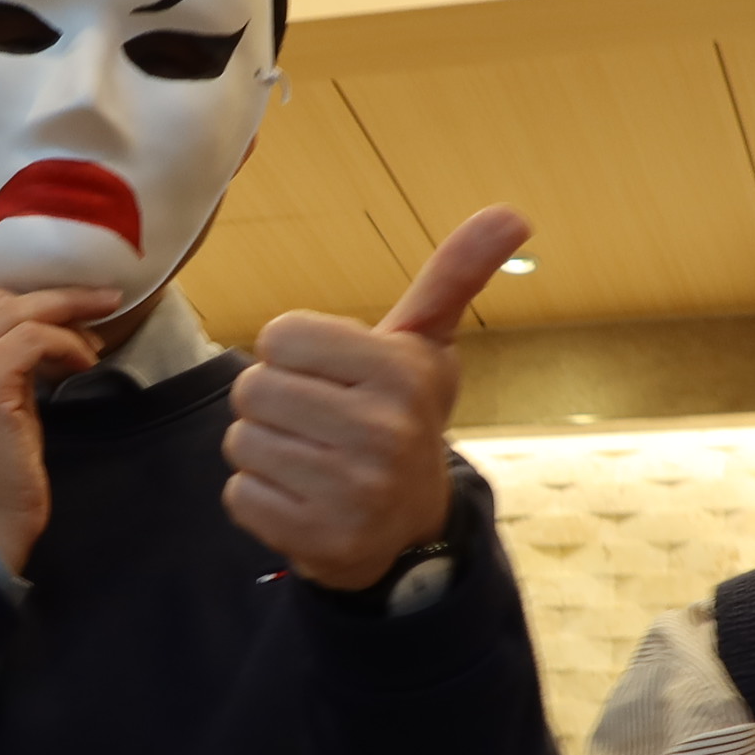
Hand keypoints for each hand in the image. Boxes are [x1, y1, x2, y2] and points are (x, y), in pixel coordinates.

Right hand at [0, 287, 117, 576]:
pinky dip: (66, 344)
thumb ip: (1, 365)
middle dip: (57, 299)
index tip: (76, 312)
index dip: (33, 304)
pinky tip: (84, 364)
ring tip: (94, 344)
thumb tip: (51, 328)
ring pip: (16, 313)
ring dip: (66, 319)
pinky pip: (32, 339)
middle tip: (102, 304)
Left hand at [224, 206, 526, 588]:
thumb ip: (454, 275)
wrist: (411, 527)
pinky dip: (258, 497)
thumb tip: (514, 212)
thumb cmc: (402, 416)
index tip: (328, 374)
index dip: (292, 352)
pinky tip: (301, 497)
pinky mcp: (321, 541)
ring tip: (308, 457)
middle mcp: (383, 431)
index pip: (280, 335)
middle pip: (254, 388)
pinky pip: (240, 496)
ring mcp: (353, 492)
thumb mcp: (425, 345)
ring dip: (263, 449)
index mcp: (402, 372)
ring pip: (242, 442)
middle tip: (314, 419)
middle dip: (272, 402)